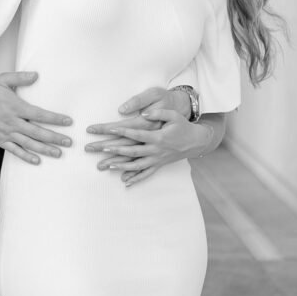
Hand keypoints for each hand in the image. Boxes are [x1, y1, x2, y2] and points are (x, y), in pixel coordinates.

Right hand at [0, 71, 73, 162]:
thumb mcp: (2, 80)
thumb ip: (20, 78)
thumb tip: (36, 75)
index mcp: (15, 107)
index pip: (39, 114)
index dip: (54, 118)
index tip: (68, 121)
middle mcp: (12, 122)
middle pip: (37, 132)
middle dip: (54, 137)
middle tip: (69, 142)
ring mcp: (6, 133)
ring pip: (28, 143)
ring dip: (44, 149)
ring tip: (58, 153)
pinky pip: (14, 150)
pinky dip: (26, 156)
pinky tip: (37, 161)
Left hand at [83, 87, 200, 188]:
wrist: (195, 142)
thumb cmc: (183, 126)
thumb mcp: (173, 115)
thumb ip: (158, 113)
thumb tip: (143, 113)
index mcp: (158, 137)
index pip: (137, 134)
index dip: (123, 131)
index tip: (110, 129)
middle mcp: (156, 151)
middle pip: (132, 151)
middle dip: (115, 150)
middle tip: (100, 148)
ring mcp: (157, 160)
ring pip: (136, 165)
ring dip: (121, 166)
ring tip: (107, 165)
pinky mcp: (158, 165)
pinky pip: (146, 174)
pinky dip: (135, 178)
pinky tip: (124, 182)